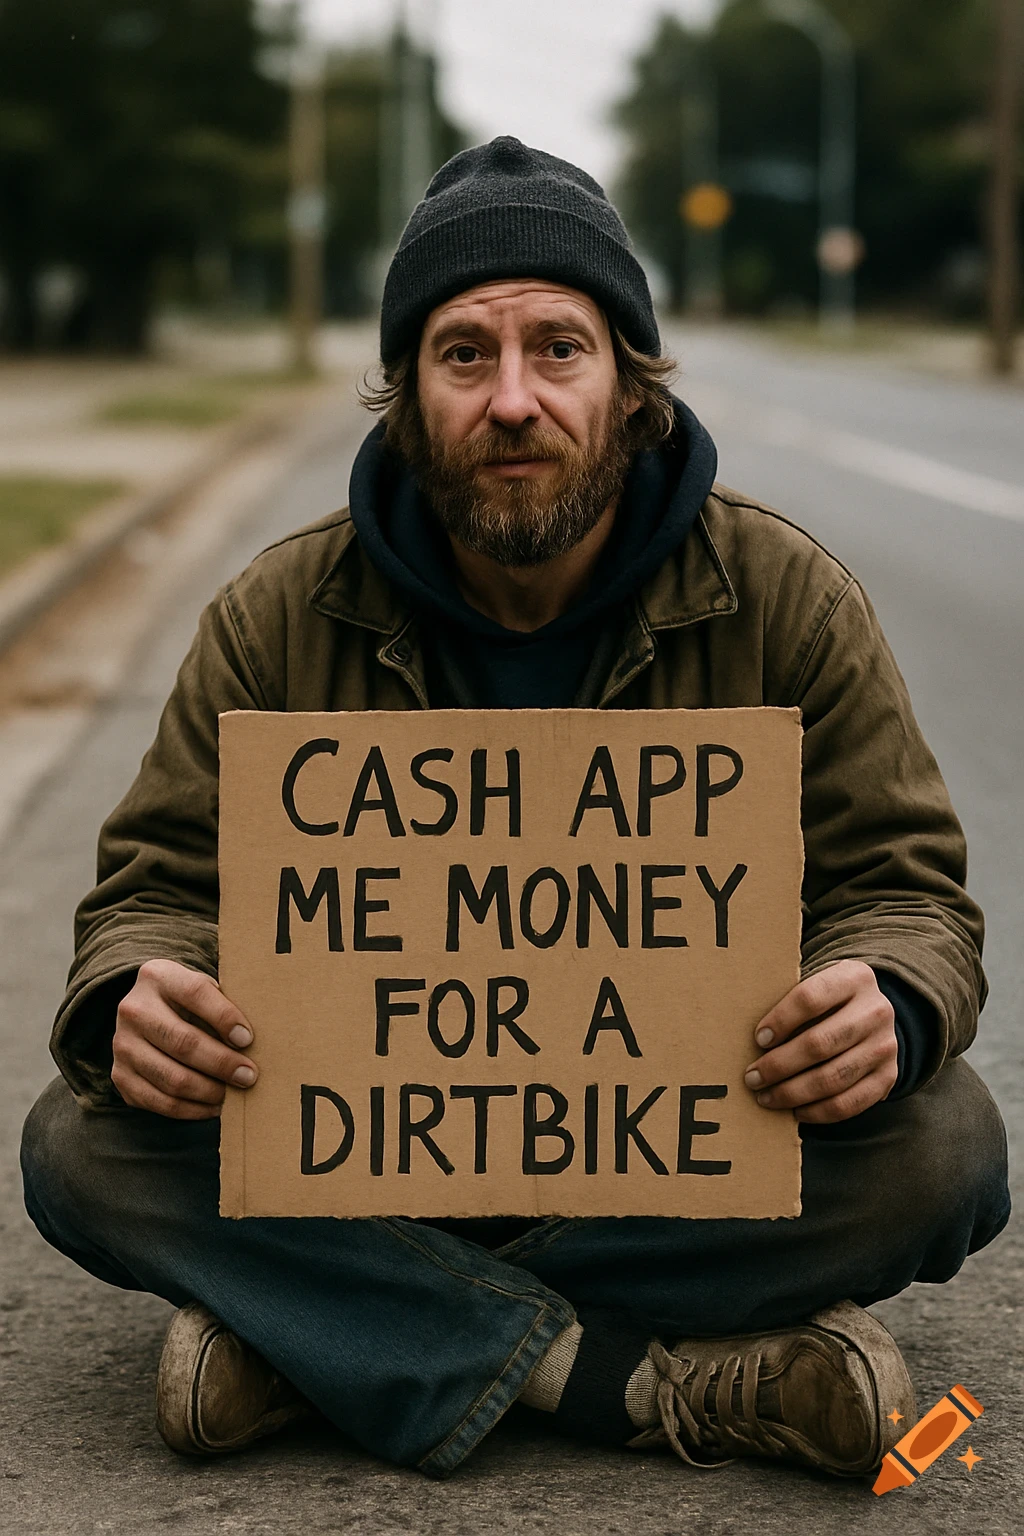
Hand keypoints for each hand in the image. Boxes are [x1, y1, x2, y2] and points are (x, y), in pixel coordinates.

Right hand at [111, 959, 256, 1119]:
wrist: (145, 1012)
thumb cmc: (189, 1002)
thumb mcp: (203, 989)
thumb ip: (224, 1004)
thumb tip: (254, 1042)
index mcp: (158, 976)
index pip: (195, 993)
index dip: (224, 1017)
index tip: (248, 1040)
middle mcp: (133, 1009)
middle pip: (183, 1042)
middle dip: (222, 1063)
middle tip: (249, 1076)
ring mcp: (122, 1045)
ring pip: (171, 1077)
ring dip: (209, 1091)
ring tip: (232, 1095)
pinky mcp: (120, 1076)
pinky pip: (159, 1102)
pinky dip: (190, 1110)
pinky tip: (212, 1107)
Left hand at [744, 960, 897, 1123]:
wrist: (875, 1013)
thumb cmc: (829, 1000)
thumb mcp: (817, 984)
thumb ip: (790, 1000)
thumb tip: (752, 1036)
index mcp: (854, 978)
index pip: (811, 998)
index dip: (781, 1021)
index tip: (758, 1039)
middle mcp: (876, 1011)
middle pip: (820, 1043)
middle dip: (779, 1065)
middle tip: (752, 1078)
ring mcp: (885, 1046)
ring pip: (833, 1077)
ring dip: (793, 1093)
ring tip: (767, 1097)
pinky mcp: (889, 1077)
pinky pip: (851, 1103)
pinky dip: (819, 1112)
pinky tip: (796, 1111)